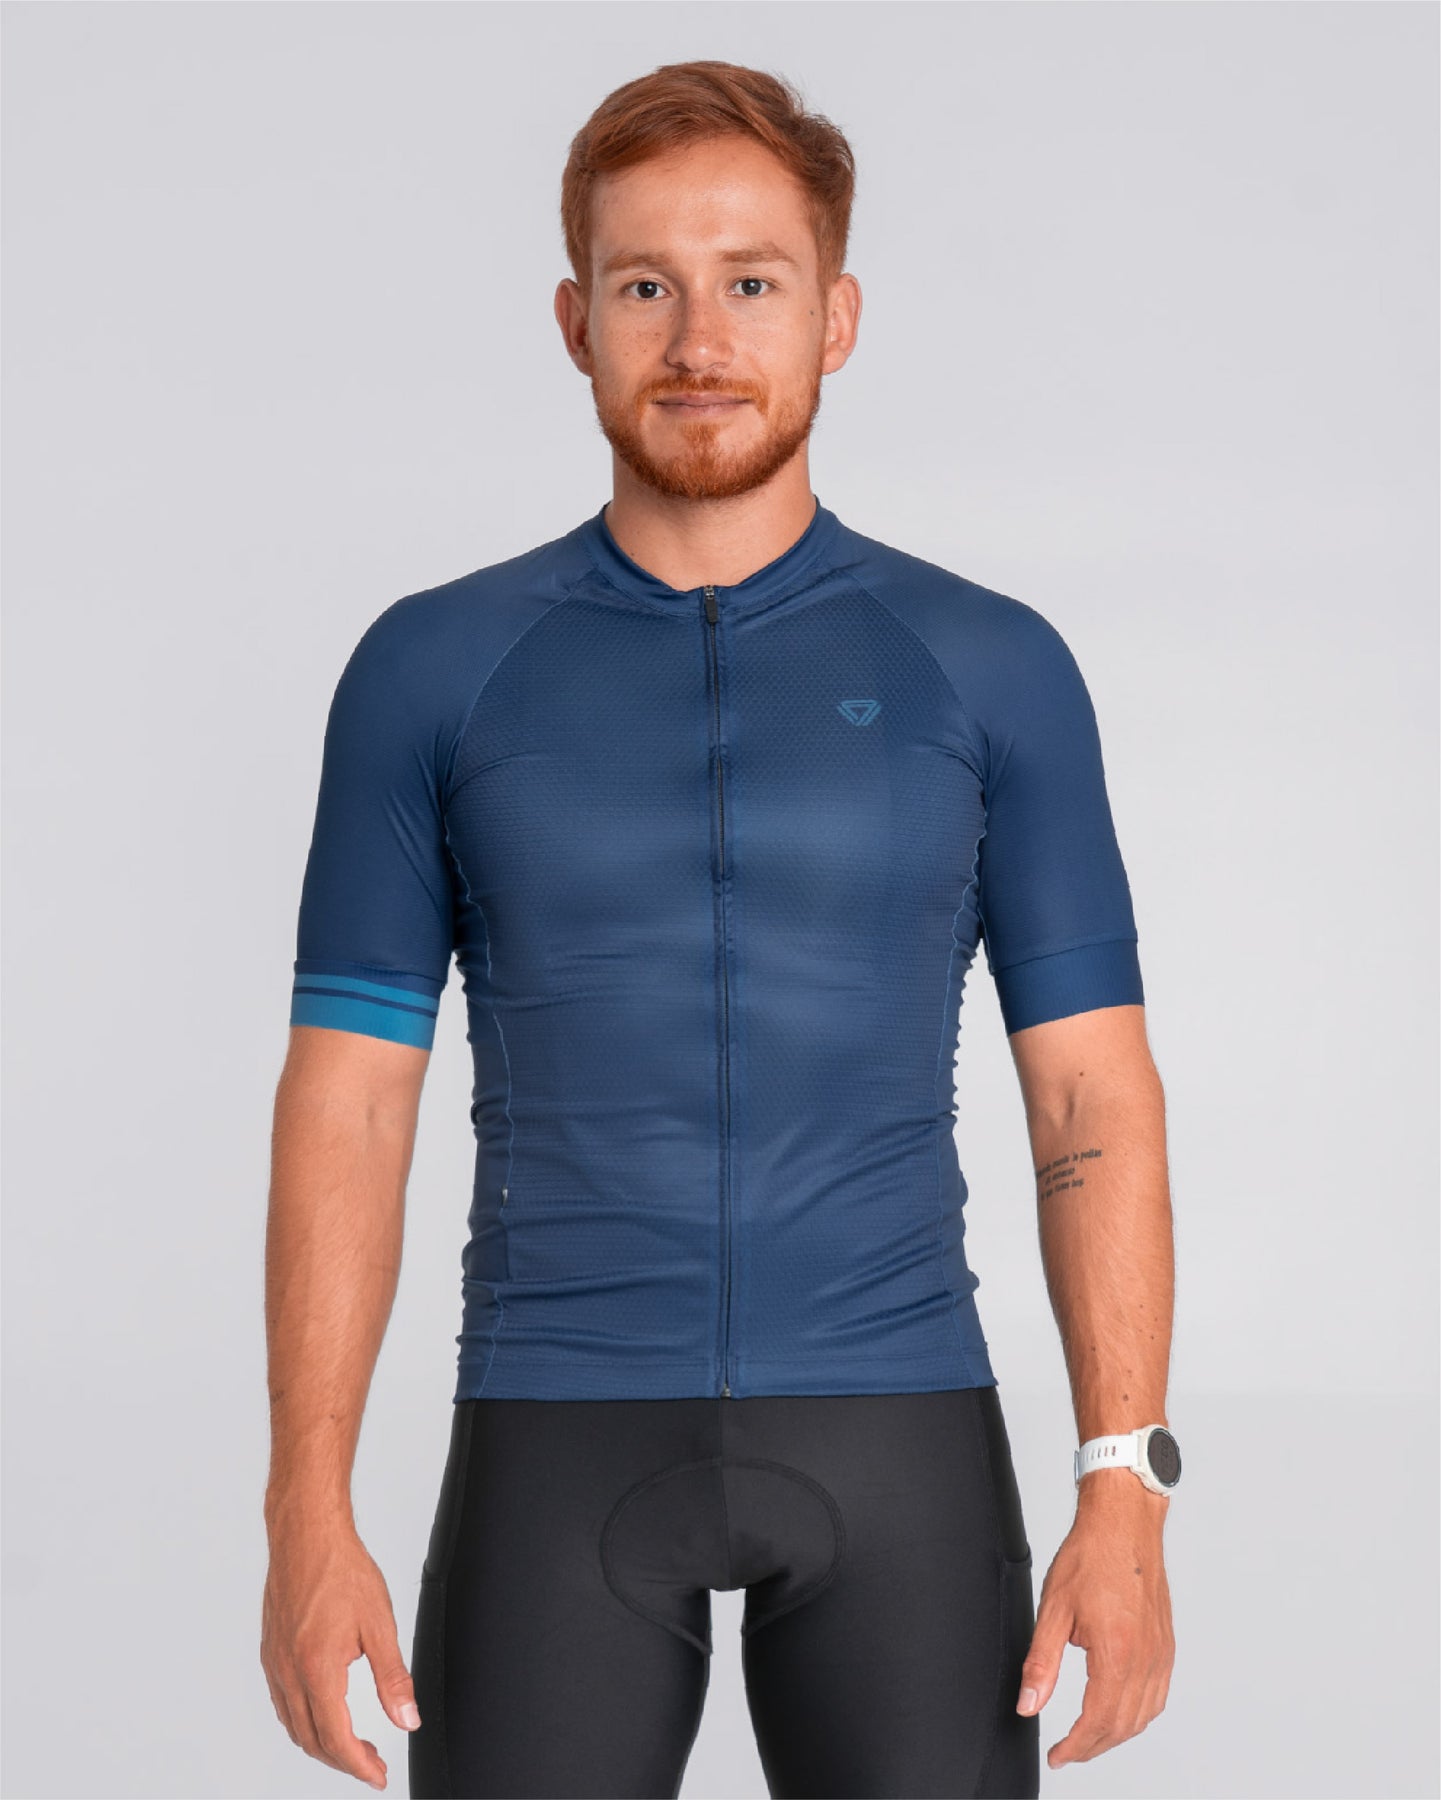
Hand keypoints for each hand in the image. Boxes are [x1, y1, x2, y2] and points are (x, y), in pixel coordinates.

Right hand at [260, 1520, 420, 1791]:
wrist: (306, 1534)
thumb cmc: (341, 1569)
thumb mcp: (379, 1624)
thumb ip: (393, 1678)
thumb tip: (407, 1719)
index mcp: (317, 1669)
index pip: (337, 1739)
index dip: (360, 1765)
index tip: (379, 1775)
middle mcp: (289, 1672)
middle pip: (312, 1741)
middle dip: (343, 1760)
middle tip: (373, 1762)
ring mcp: (275, 1663)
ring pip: (294, 1725)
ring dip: (322, 1744)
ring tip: (353, 1743)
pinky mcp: (270, 1652)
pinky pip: (283, 1703)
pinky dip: (304, 1721)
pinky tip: (324, 1712)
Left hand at [1016, 1482, 1173, 1768]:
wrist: (1124, 1524)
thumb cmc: (1090, 1557)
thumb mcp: (1053, 1609)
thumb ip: (1041, 1663)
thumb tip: (1028, 1705)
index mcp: (1116, 1653)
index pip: (1098, 1722)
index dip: (1076, 1747)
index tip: (1057, 1756)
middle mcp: (1145, 1659)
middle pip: (1123, 1726)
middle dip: (1093, 1746)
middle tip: (1067, 1751)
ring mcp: (1161, 1653)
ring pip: (1144, 1716)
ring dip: (1116, 1734)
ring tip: (1088, 1737)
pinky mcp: (1166, 1645)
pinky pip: (1157, 1696)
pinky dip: (1138, 1715)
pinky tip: (1120, 1711)